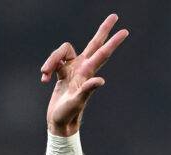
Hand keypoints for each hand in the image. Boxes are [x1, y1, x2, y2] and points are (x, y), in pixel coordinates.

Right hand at [41, 14, 128, 135]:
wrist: (61, 122)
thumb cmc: (69, 114)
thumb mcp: (78, 101)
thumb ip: (87, 90)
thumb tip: (100, 80)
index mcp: (88, 72)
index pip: (102, 52)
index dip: (112, 41)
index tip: (125, 31)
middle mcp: (82, 68)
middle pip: (94, 43)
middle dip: (103, 30)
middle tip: (114, 16)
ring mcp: (73, 69)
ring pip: (62, 51)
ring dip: (51, 60)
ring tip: (45, 75)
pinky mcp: (62, 72)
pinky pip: (54, 61)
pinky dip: (47, 68)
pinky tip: (45, 80)